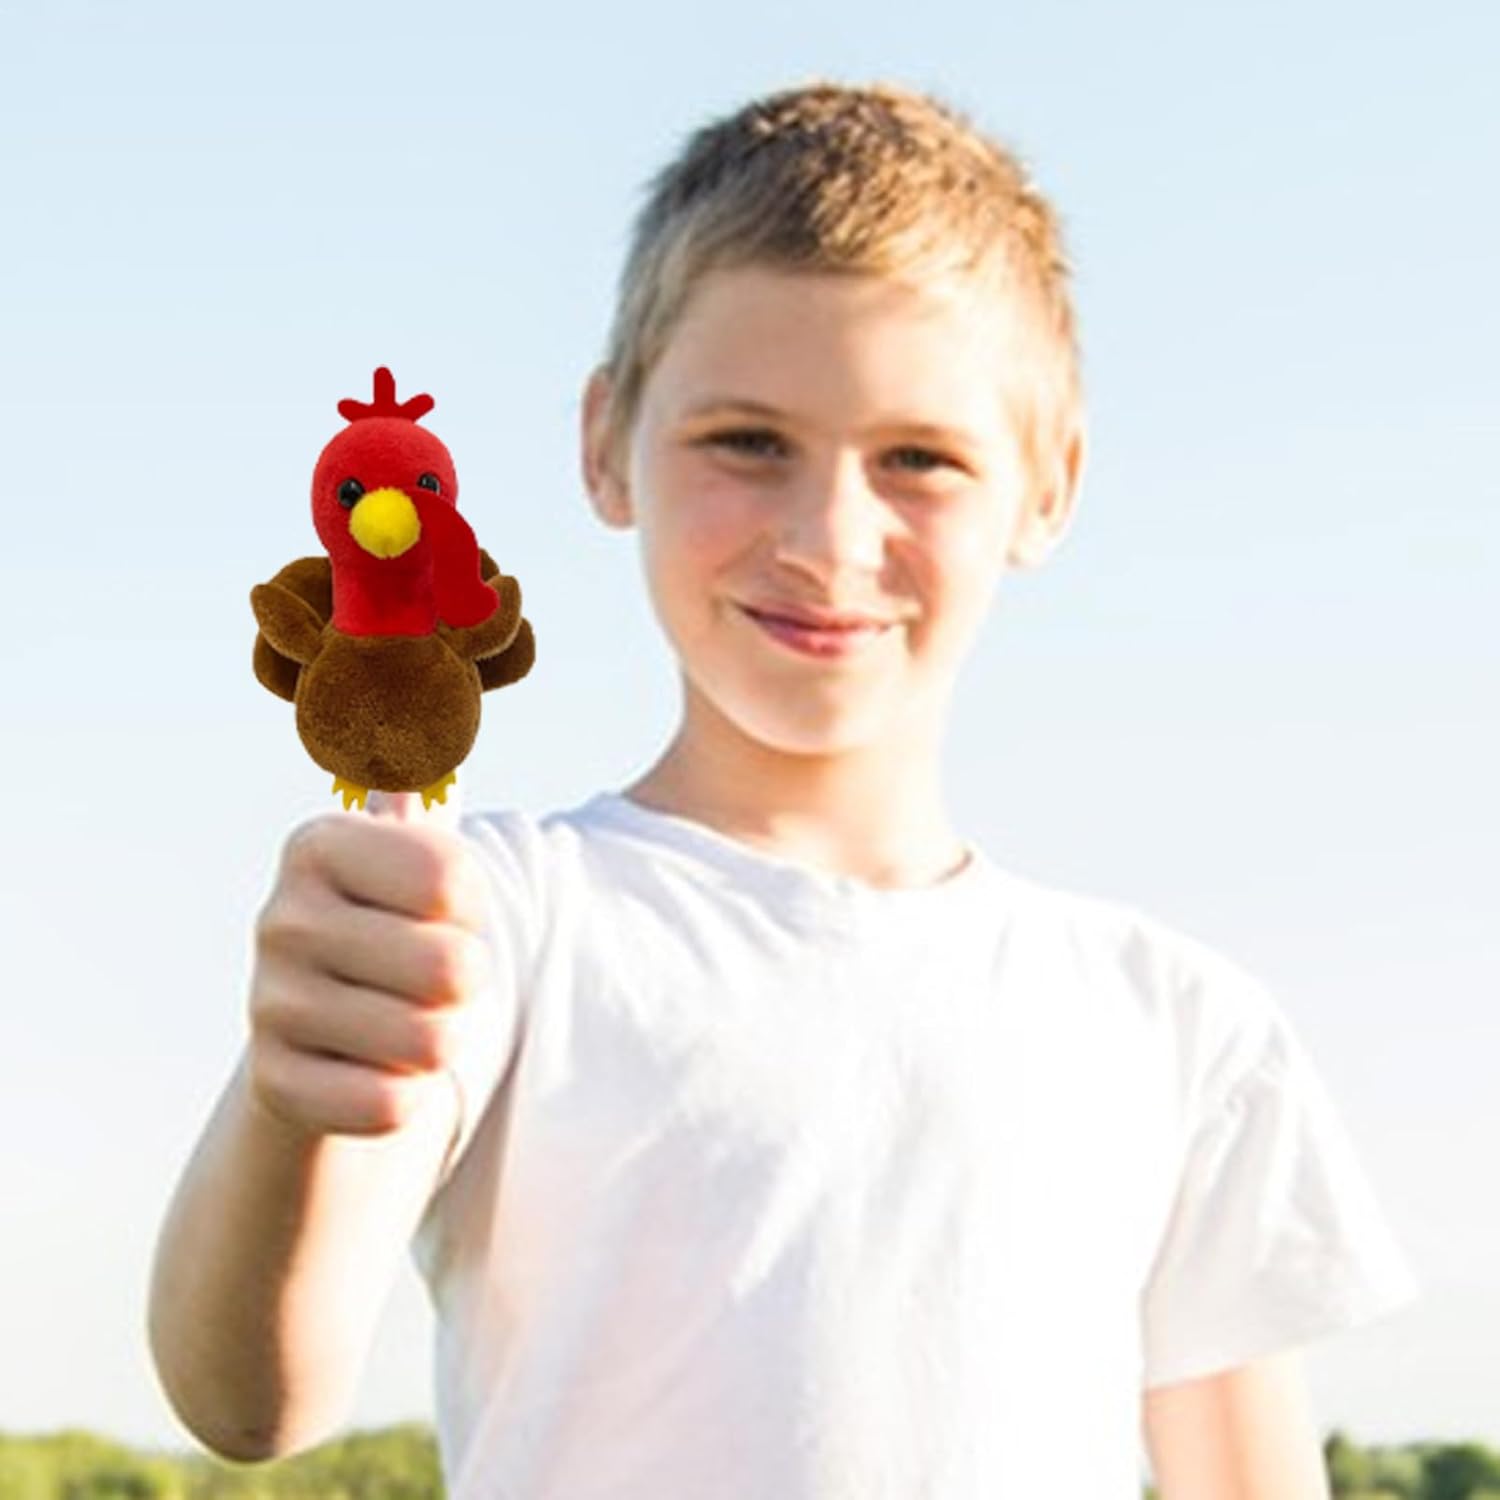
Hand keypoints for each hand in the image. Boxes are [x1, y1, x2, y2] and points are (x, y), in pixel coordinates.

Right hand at [247, 792, 490, 1138]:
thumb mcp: (415, 856)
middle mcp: (280, 920)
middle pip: (453, 968)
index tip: (449, 908)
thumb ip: (430, 790)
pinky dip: (406, 1097)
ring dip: (442, 1041)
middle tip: (434, 977)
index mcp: (317, 846)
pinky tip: (376, 1069)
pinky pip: (390, 1105)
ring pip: (430, 1042)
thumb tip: (430, 716)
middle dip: (468, 982)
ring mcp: (268, 1005)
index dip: (476, 906)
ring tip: (407, 1020)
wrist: (328, 1031)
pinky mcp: (274, 1086)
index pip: (451, 877)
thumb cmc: (397, 927)